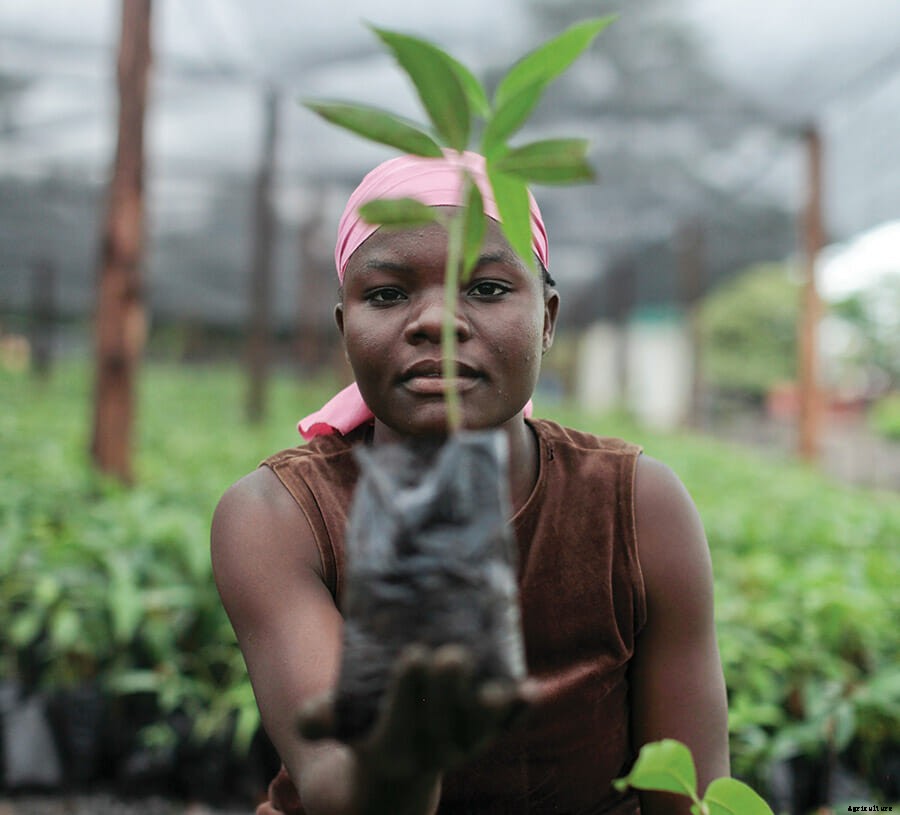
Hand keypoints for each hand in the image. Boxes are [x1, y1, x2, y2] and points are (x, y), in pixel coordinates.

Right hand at [298, 643, 535, 779]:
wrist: (399, 768)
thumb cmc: (366, 728)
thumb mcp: (342, 725)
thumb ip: (322, 719)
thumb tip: (304, 722)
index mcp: (391, 749)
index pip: (399, 723)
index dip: (406, 692)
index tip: (411, 655)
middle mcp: (432, 752)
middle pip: (444, 723)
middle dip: (449, 690)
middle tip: (452, 653)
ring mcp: (465, 746)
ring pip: (480, 729)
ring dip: (493, 708)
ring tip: (503, 683)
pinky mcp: (488, 735)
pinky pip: (509, 726)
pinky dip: (520, 711)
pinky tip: (532, 689)